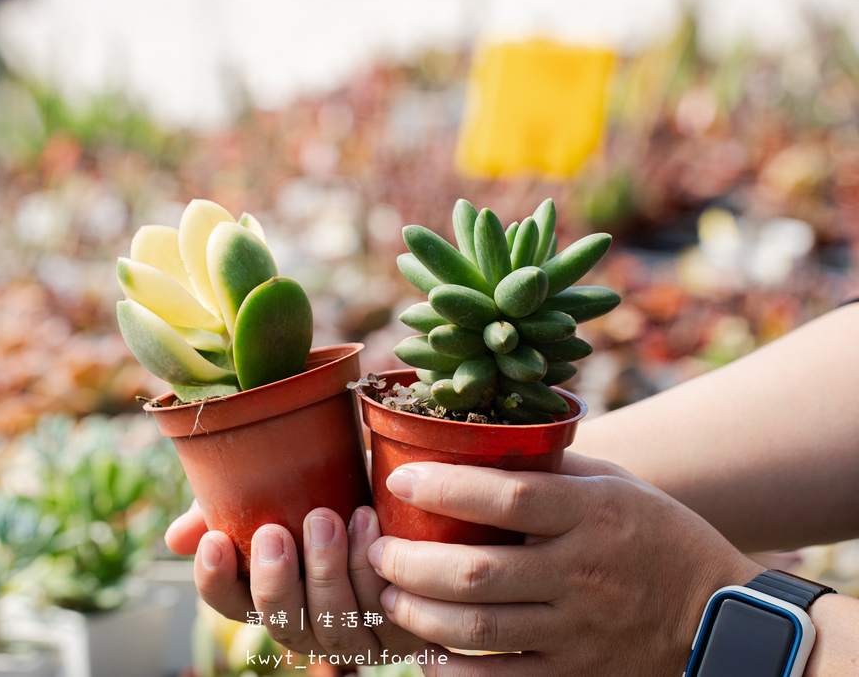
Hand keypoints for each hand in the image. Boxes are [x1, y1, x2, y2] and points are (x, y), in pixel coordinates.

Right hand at [165, 502, 422, 663]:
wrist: (403, 482)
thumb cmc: (335, 486)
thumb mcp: (279, 488)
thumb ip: (227, 507)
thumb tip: (177, 538)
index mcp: (274, 595)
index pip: (232, 605)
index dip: (216, 582)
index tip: (215, 540)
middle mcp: (312, 625)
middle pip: (282, 624)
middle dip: (277, 581)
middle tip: (276, 532)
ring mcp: (357, 634)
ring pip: (334, 622)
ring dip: (328, 570)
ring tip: (327, 517)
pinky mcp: (403, 628)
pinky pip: (384, 610)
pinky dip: (373, 565)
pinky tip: (369, 520)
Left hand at [367, 453, 763, 675]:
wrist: (718, 615)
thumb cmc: (655, 534)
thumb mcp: (615, 485)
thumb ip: (552, 468)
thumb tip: (479, 443)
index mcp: (594, 513)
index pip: (510, 496)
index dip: (447, 488)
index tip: (399, 479)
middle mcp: (584, 570)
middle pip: (478, 570)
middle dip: (411, 561)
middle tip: (378, 551)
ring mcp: (580, 630)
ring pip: (480, 629)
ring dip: (421, 614)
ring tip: (389, 596)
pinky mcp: (578, 674)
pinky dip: (454, 672)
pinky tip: (426, 655)